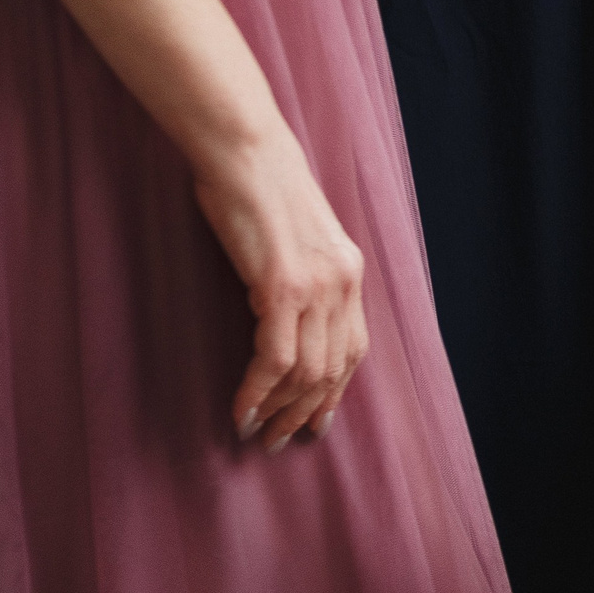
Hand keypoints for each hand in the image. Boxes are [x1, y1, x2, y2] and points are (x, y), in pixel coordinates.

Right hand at [193, 127, 369, 451]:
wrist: (245, 151)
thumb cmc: (256, 188)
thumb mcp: (294, 237)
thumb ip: (300, 275)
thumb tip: (280, 317)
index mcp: (349, 270)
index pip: (353, 348)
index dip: (335, 392)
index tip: (315, 423)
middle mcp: (343, 281)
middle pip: (333, 367)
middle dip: (305, 412)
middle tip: (278, 442)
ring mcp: (316, 285)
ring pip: (307, 371)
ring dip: (279, 410)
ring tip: (255, 433)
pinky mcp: (282, 286)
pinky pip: (275, 358)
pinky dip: (257, 390)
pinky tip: (240, 408)